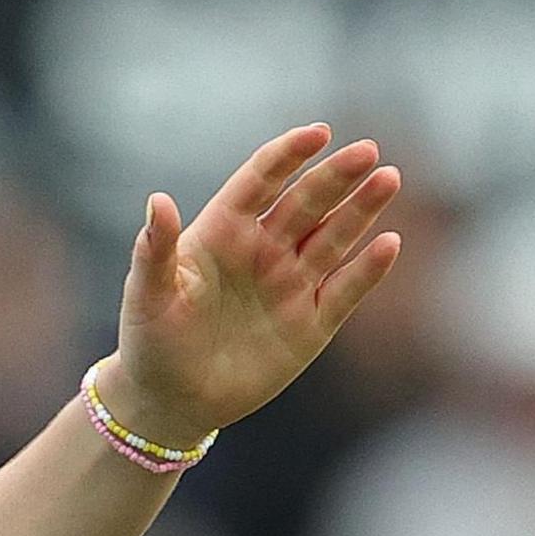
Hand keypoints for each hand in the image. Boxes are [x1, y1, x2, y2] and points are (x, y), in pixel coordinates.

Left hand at [104, 124, 403, 444]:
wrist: (169, 401)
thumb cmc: (149, 341)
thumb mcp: (146, 295)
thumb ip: (154, 249)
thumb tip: (158, 200)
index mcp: (222, 233)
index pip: (260, 181)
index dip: (288, 155)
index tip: (317, 133)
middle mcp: (263, 250)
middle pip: (306, 203)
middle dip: (336, 176)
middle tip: (367, 151)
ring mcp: (291, 284)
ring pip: (334, 236)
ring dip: (361, 209)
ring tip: (387, 179)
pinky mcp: (313, 322)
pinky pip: (346, 289)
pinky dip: (368, 268)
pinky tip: (388, 244)